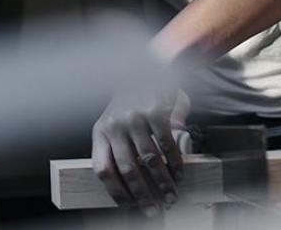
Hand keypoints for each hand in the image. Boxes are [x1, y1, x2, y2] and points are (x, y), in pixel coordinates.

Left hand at [91, 87, 187, 215]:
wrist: (144, 69)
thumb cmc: (128, 103)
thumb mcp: (113, 122)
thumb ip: (117, 149)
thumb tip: (128, 184)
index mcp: (100, 132)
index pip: (101, 168)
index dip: (113, 190)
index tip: (127, 205)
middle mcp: (115, 126)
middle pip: (127, 169)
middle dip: (142, 195)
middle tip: (153, 210)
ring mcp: (135, 119)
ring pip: (150, 161)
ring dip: (163, 184)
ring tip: (171, 197)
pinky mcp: (156, 112)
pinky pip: (167, 146)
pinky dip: (175, 165)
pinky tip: (179, 175)